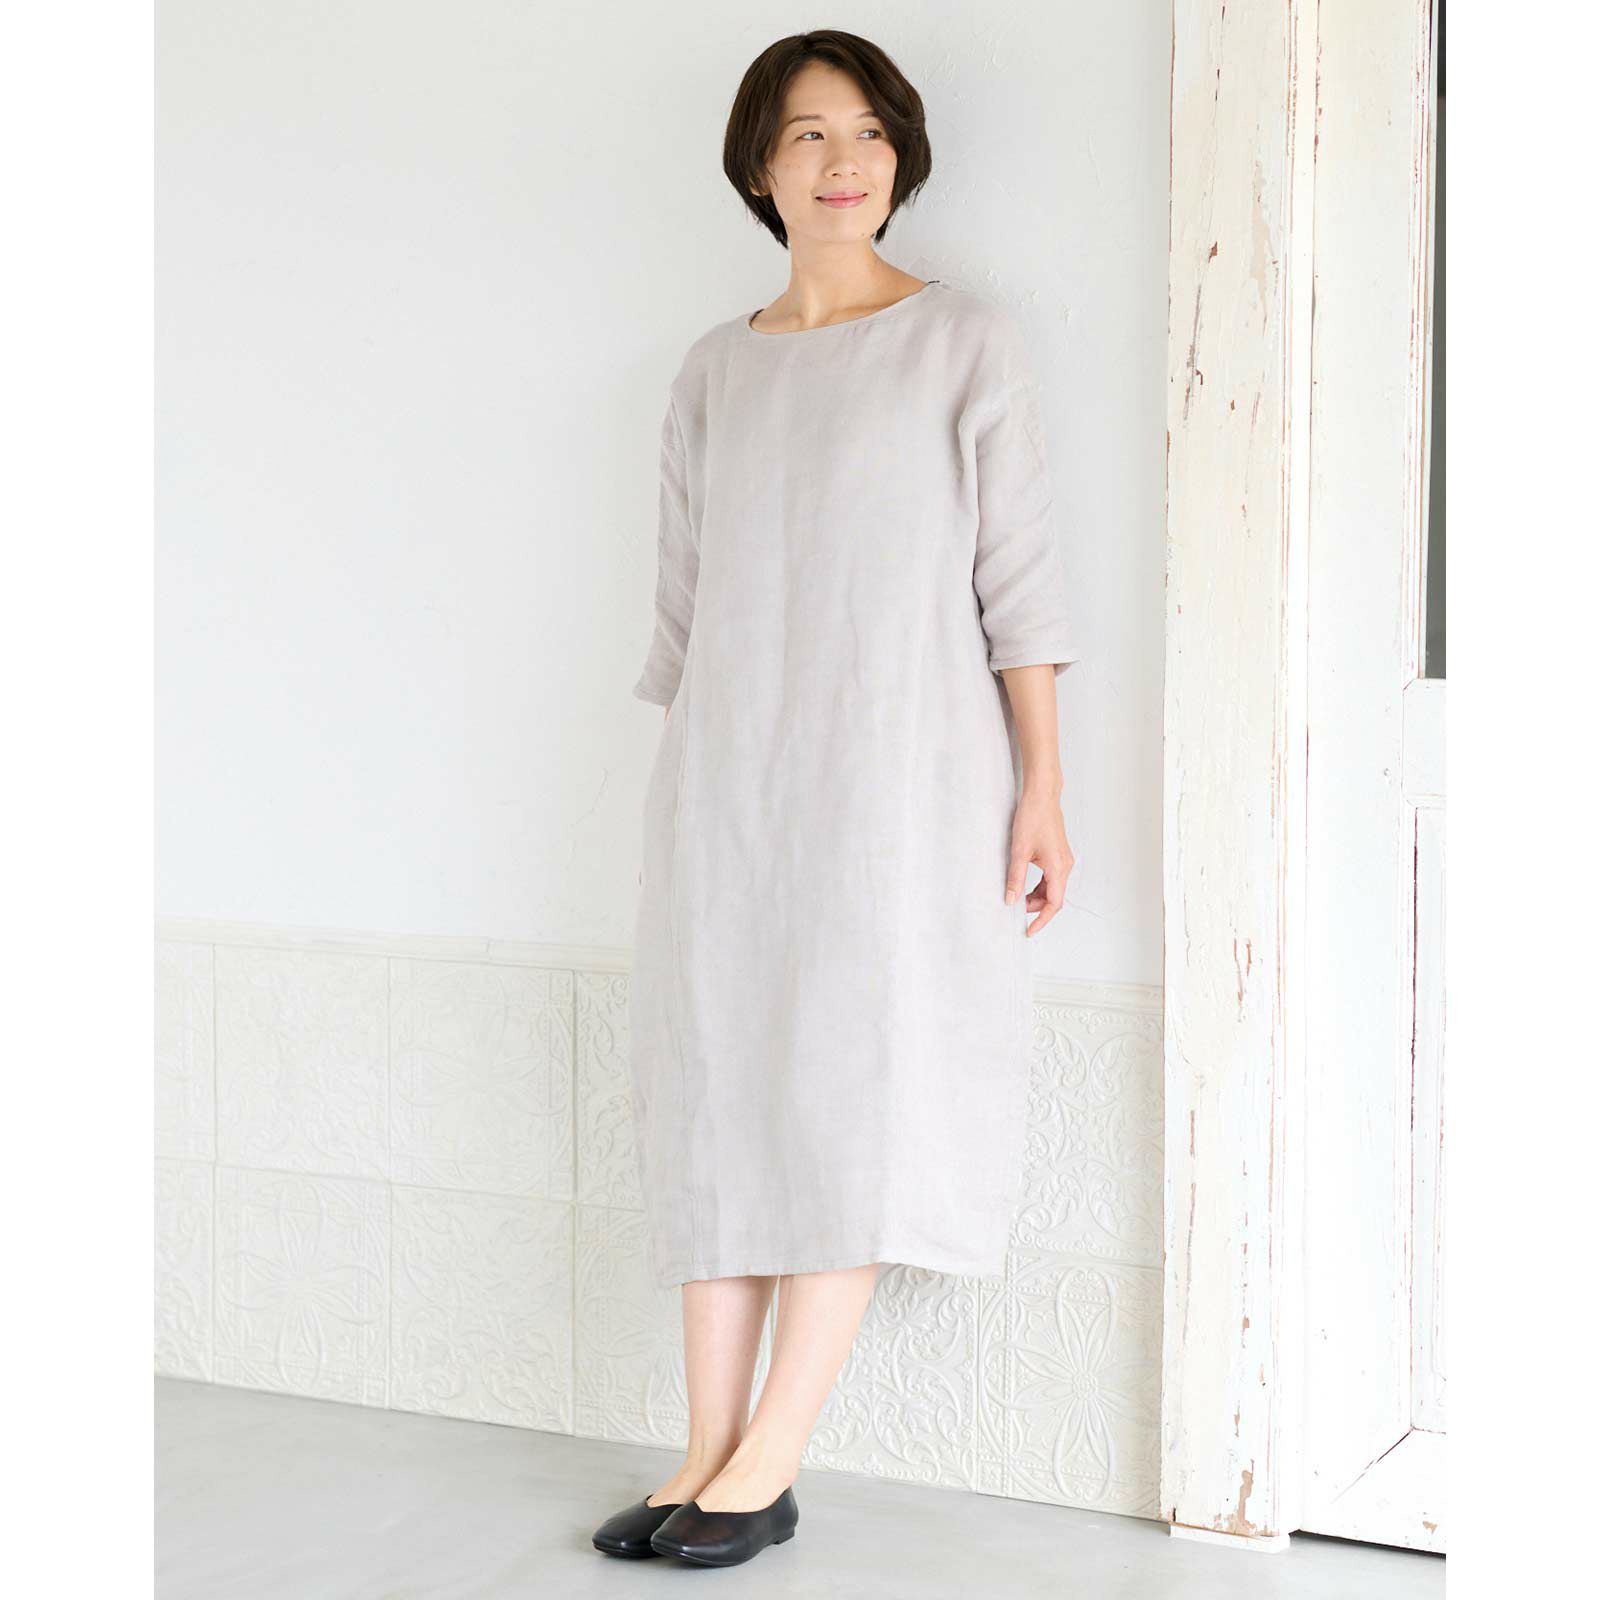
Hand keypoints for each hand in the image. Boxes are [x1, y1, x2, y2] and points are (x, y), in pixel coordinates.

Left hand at [1005, 787, 1074, 937]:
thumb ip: (1015, 878)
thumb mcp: (1019, 851)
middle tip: (1016, 909)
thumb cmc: (1033, 817)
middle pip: (1054, 898)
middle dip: (1036, 907)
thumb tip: (1010, 899)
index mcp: (1058, 867)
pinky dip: (1040, 886)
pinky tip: (1025, 884)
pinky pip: (1051, 878)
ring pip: (1052, 888)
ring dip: (1037, 896)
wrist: (1042, 796)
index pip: (1053, 904)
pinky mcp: (1059, 855)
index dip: (1041, 920)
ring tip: (1018, 896)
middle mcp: (1065, 865)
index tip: (1030, 930)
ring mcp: (1063, 860)